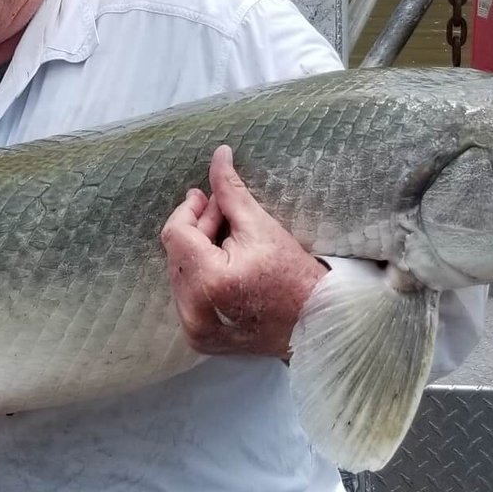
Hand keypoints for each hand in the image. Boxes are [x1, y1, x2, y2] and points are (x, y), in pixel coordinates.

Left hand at [159, 144, 327, 358]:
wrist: (316, 322)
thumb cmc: (293, 274)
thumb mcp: (260, 225)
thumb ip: (230, 190)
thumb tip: (218, 153)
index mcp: (206, 281)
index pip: (176, 234)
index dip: (188, 210)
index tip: (203, 196)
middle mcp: (192, 311)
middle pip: (177, 255)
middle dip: (195, 229)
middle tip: (218, 210)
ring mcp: (195, 329)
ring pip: (181, 276)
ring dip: (197, 252)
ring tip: (223, 236)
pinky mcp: (201, 338)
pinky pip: (188, 298)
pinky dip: (201, 277)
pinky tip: (222, 263)